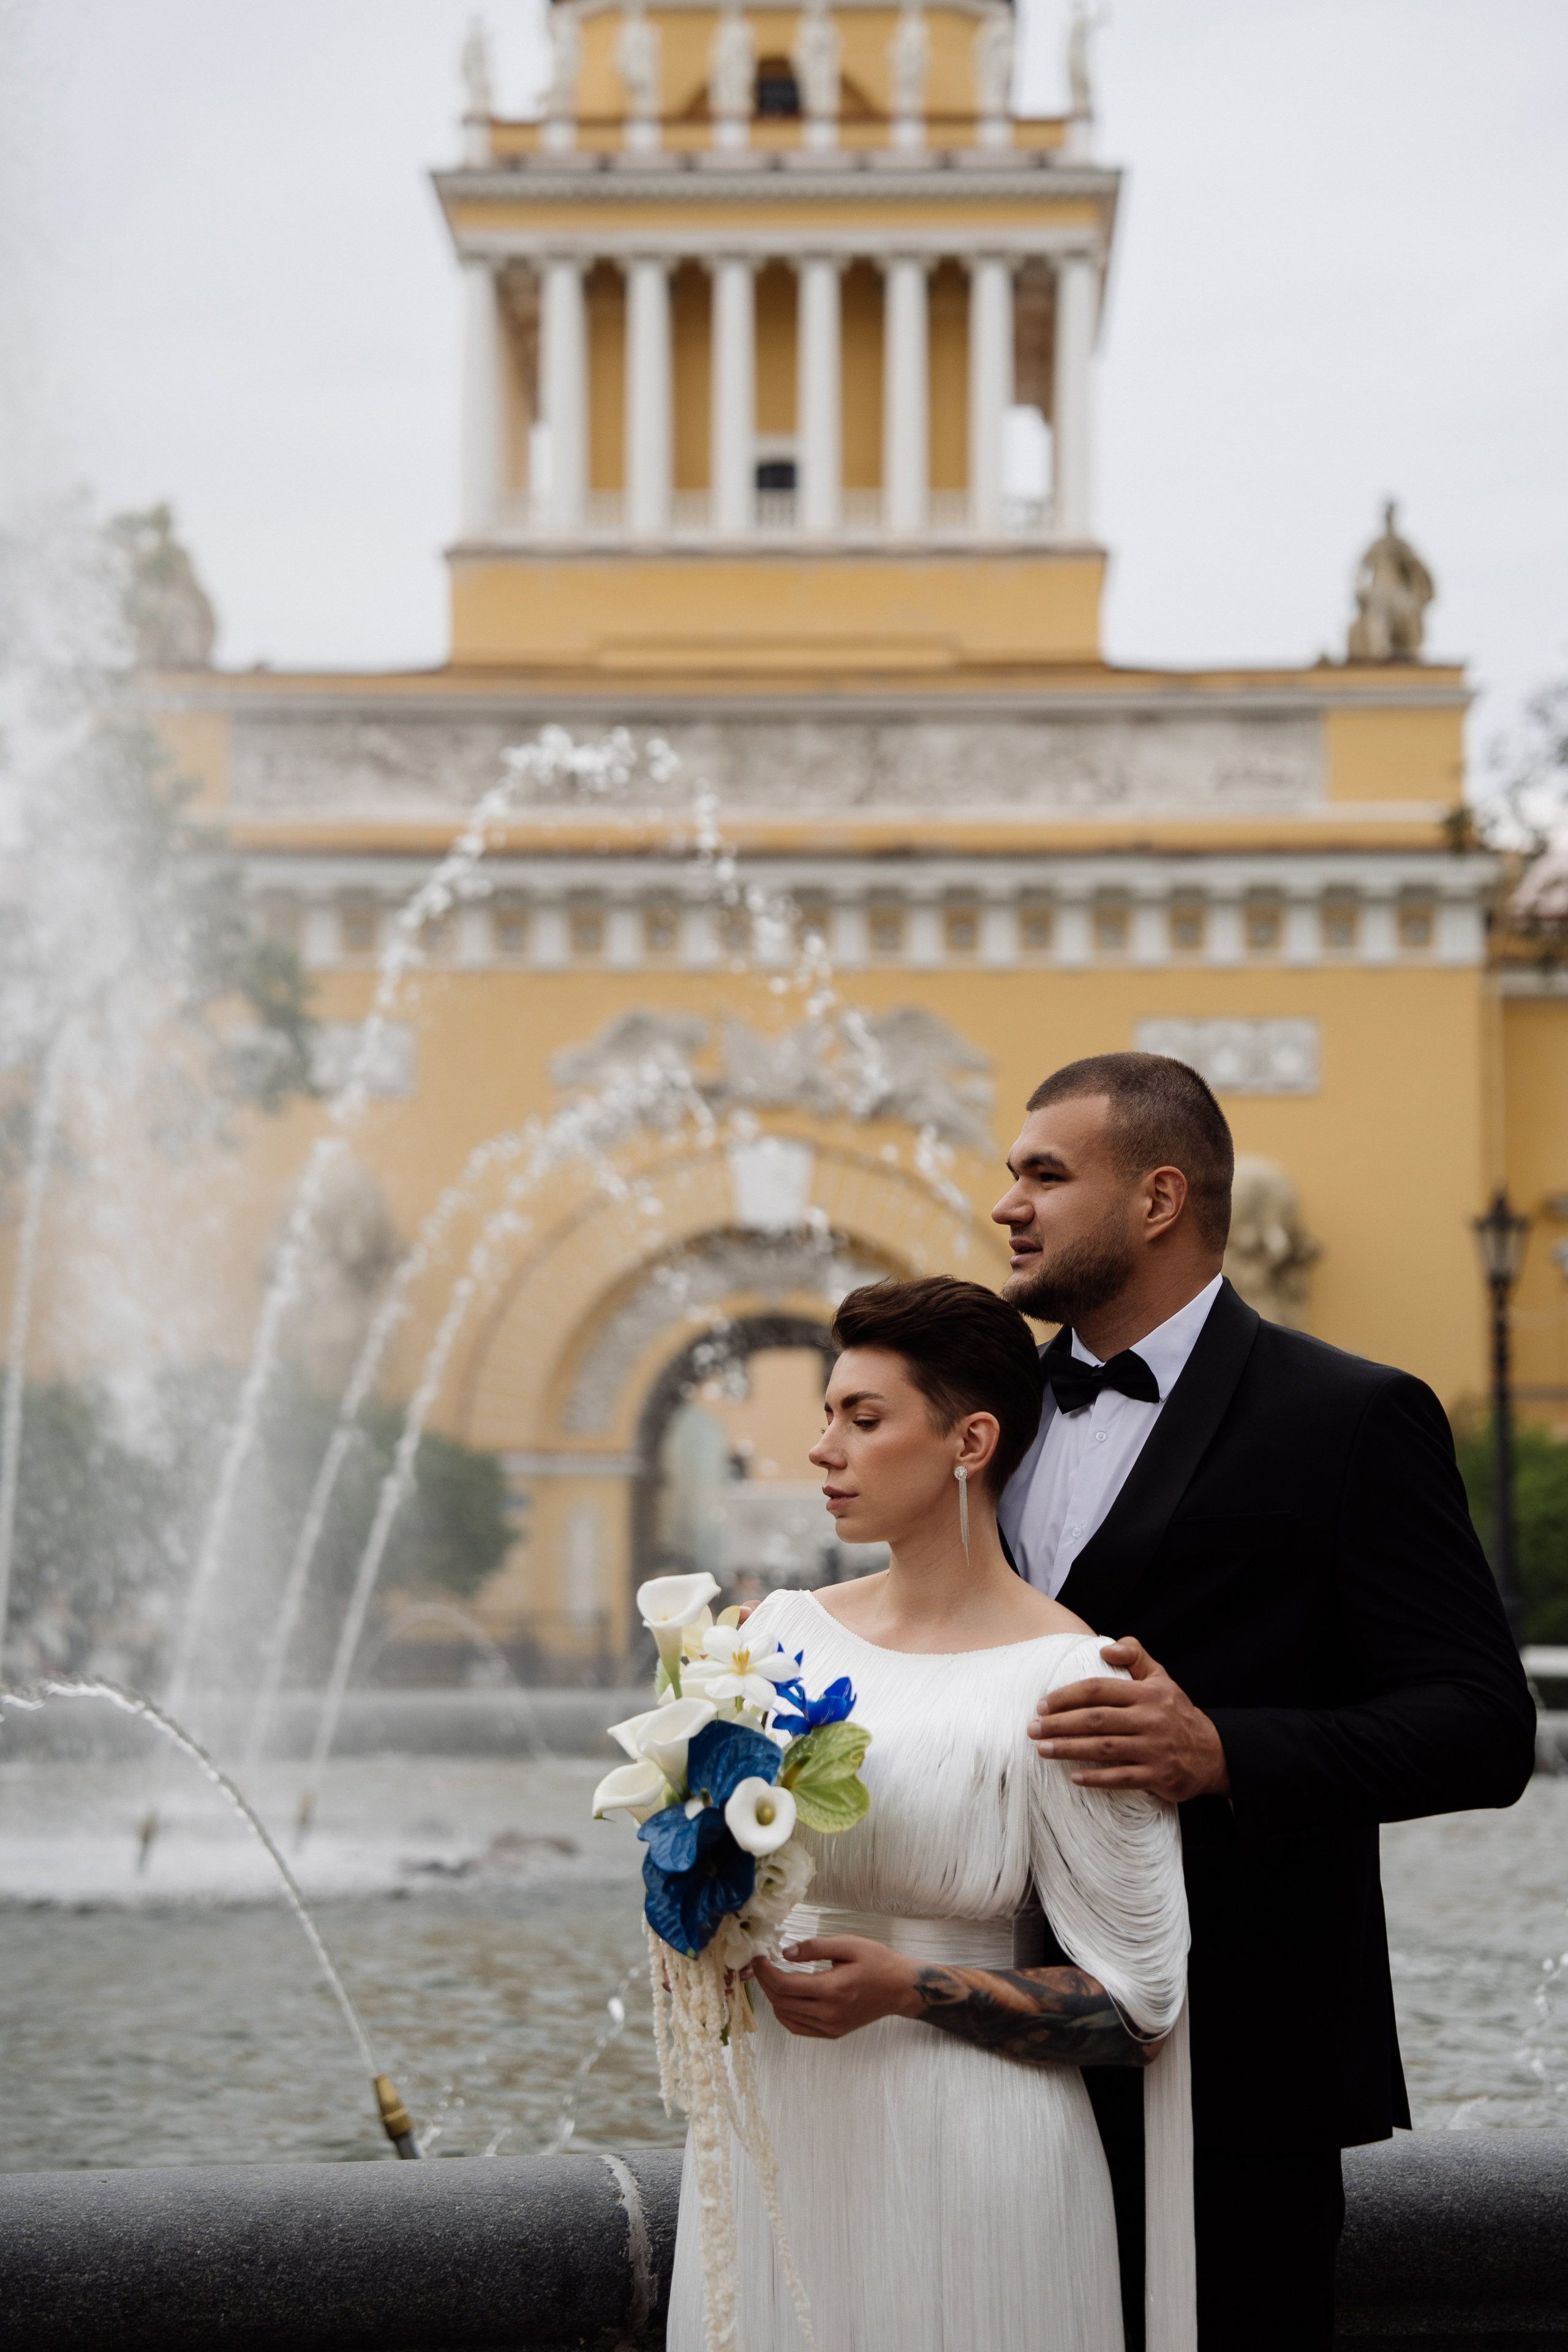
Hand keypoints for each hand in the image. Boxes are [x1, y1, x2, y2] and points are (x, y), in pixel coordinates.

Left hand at [751, 1937, 922, 2038]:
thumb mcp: (848, 1945)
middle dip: (765, 1983)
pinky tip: (784, 1997)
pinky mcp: (833, 2033)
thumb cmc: (877, 1962)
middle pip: (781, 2002)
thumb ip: (815, 1947)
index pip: (785, 1986)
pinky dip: (785, 2013)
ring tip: (771, 1978)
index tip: (758, 1958)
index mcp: (833, 1990)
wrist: (900, 1989)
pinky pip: (798, 2028)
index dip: (765, 1972)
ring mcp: (830, 2027)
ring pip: (786, 2017)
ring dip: (773, 1998)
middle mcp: (829, 2013)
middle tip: (760, 1965)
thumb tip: (786, 1953)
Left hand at [1028, 1637, 1229, 1802]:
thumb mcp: (1161, 1676)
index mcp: (1146, 1693)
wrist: (1212, 1752)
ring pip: (1104, 1748)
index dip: (1066, 1696)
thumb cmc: (1175, 1712)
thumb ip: (1134, 1654)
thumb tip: (1104, 1649)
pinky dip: (1096, 1778)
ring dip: (1069, 1749)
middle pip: (1096, 1719)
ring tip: (1042, 1750)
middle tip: (1032, 1729)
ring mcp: (1154, 1749)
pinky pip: (1121, 1778)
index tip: (1042, 1704)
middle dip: (1059, 1724)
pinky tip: (1073, 1777)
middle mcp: (1150, 1719)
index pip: (1098, 1690)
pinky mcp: (1159, 1775)